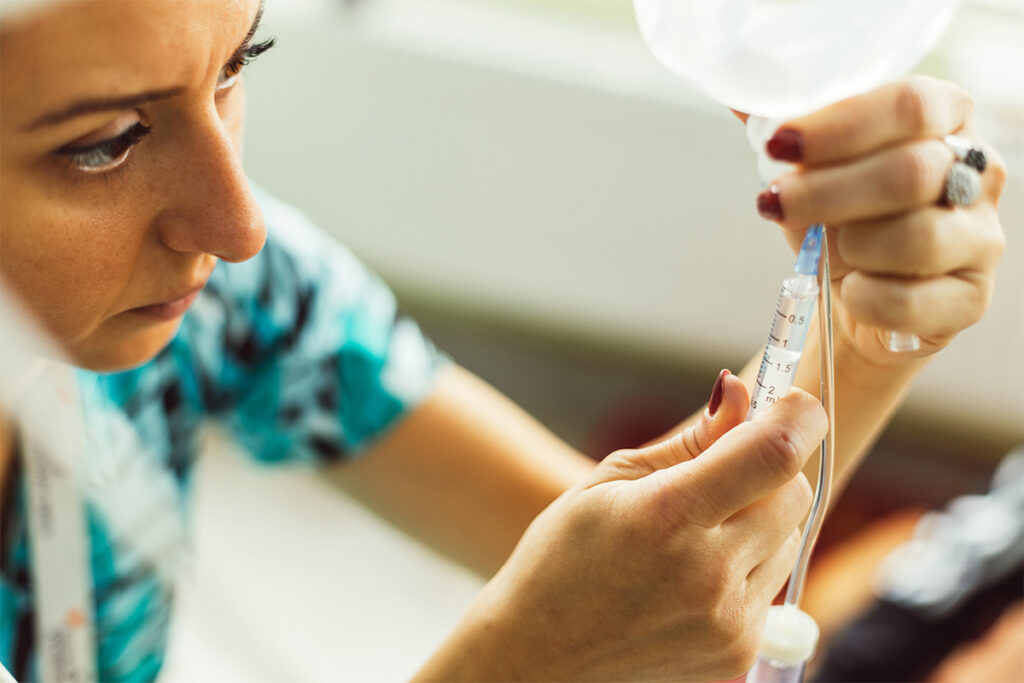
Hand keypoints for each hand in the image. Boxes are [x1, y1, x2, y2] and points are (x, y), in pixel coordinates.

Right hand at [416, 374, 827, 681]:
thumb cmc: (561, 559)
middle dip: (770, 469)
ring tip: (694, 534)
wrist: (538, 657)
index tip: (794, 401)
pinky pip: (772, 589)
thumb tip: (738, 391)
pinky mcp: (737, 655)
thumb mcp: (611, 481)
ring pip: (788, 539)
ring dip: (759, 522)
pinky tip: (692, 577)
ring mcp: (727, 622)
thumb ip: (689, 440)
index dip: (799, 415)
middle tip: (723, 471)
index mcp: (666, 515)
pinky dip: (746, 570)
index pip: (774, 453)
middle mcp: (706, 573)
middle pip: (794, 493)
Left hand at [753, 76, 1005, 365]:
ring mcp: (981, 237)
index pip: (910, 105)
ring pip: (917, 238)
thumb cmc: (839, 218)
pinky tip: (850, 289)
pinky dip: (866, 297)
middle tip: (776, 201)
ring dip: (851, 246)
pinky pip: (911, 301)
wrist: (858, 295)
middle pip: (911, 171)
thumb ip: (791, 134)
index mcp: (947, 118)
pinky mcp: (971, 299)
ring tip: (828, 249)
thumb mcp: (814, 168)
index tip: (779, 144)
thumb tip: (740, 96)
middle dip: (826, 191)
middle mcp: (978, 172)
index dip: (839, 126)